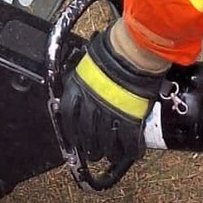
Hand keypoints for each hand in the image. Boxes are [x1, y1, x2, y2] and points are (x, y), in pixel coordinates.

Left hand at [59, 22, 166, 164]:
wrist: (132, 50)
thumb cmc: (112, 48)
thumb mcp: (89, 60)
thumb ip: (85, 75)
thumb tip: (83, 78)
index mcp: (78, 89)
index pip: (68, 115)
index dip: (71, 129)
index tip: (74, 136)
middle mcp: (91, 105)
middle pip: (87, 134)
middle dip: (90, 147)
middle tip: (93, 151)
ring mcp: (110, 114)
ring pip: (107, 142)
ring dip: (109, 152)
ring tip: (111, 154)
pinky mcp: (131, 119)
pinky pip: (129, 141)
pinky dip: (131, 150)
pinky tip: (133, 152)